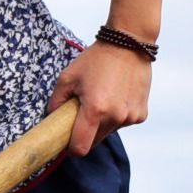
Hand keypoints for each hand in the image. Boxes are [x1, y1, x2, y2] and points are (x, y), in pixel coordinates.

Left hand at [48, 42, 150, 156]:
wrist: (129, 44)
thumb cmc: (95, 60)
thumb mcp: (67, 78)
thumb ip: (55, 103)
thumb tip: (51, 121)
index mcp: (95, 110)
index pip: (81, 148)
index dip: (71, 148)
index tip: (67, 142)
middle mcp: (116, 117)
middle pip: (94, 141)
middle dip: (85, 133)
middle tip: (82, 114)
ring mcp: (131, 117)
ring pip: (109, 132)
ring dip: (102, 123)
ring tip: (102, 99)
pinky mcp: (141, 114)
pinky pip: (122, 124)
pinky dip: (116, 116)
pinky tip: (116, 97)